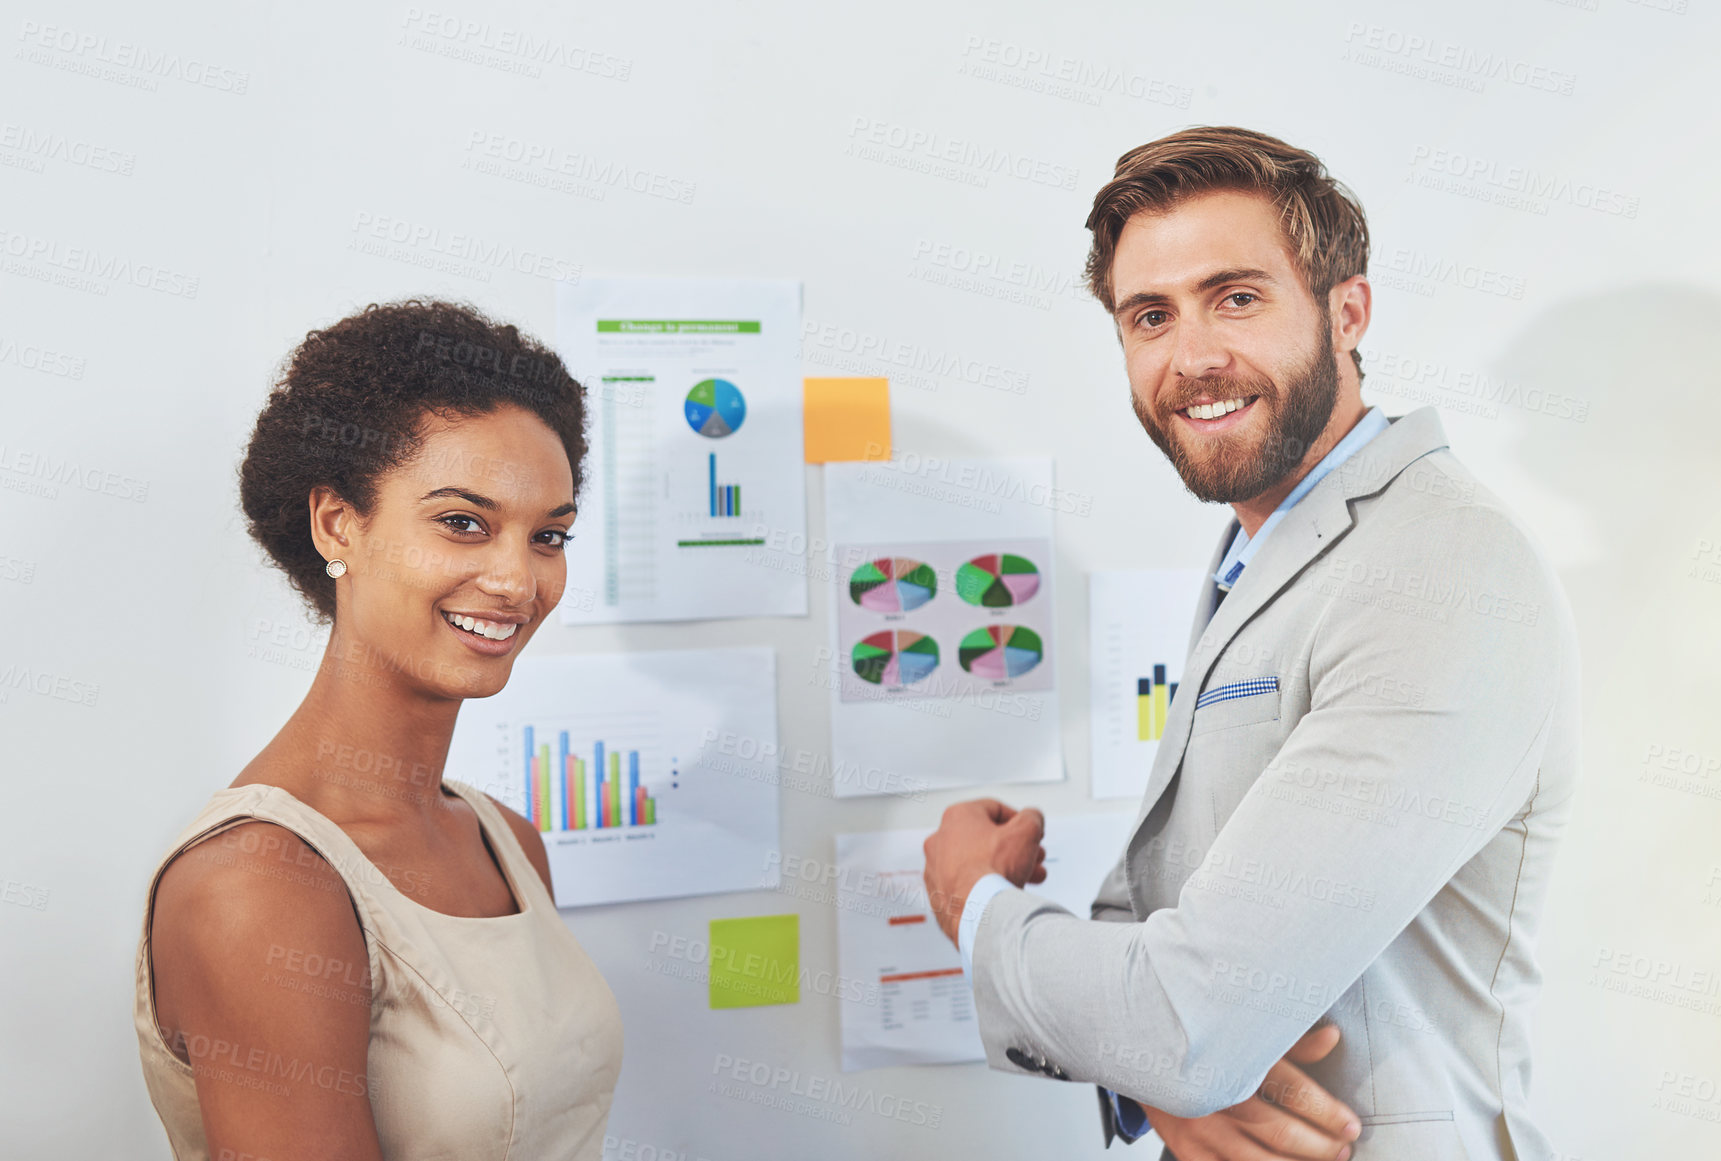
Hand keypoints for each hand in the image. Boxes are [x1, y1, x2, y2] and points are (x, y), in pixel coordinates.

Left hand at [922, 799, 1046, 943]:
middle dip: (1015, 849)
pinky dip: (984, 885)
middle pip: (986, 839)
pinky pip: (966, 883)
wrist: (976, 912)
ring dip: (1004, 867)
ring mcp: (936, 868)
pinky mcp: (938, 893)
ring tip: (1028, 878)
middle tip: (1033, 858)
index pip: (994, 810)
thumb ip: (1032, 818)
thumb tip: (1032, 818)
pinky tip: (1003, 893)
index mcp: (957, 816)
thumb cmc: (993, 870)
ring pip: (977, 862)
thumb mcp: (1026, 832)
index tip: (1031, 832)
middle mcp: (940, 839)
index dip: (1019, 821)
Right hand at [1139, 1023, 1360, 1160]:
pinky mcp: (1189, 1152)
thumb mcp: (1244, 1033)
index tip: (1351, 1125)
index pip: (1293, 1092)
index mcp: (1235, 1062)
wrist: (1140, 1053)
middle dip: (1321, 1146)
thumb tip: (1333, 1038)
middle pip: (1282, 1133)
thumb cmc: (1203, 1043)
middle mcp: (1217, 1097)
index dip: (1328, 1113)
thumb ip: (1291, 1041)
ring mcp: (1201, 1130)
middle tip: (1343, 1148)